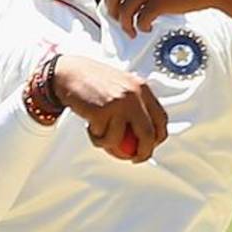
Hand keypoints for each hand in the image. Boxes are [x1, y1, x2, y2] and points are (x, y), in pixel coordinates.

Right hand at [52, 55, 167, 162]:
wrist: (70, 73)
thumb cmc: (95, 82)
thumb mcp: (123, 87)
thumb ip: (136, 106)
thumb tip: (146, 135)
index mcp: (142, 88)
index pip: (161, 119)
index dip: (158, 138)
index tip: (149, 147)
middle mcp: (134, 95)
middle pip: (148, 134)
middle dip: (143, 153)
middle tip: (134, 158)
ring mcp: (119, 103)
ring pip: (121, 140)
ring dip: (109, 144)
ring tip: (99, 133)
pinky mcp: (102, 111)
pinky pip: (103, 138)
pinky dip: (96, 138)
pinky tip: (90, 126)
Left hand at [103, 0, 231, 37]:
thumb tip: (116, 0)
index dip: (110, 0)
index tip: (117, 11)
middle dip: (113, 14)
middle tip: (121, 24)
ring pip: (123, 10)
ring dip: (125, 25)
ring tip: (132, 31)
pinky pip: (140, 20)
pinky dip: (141, 27)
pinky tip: (148, 28)